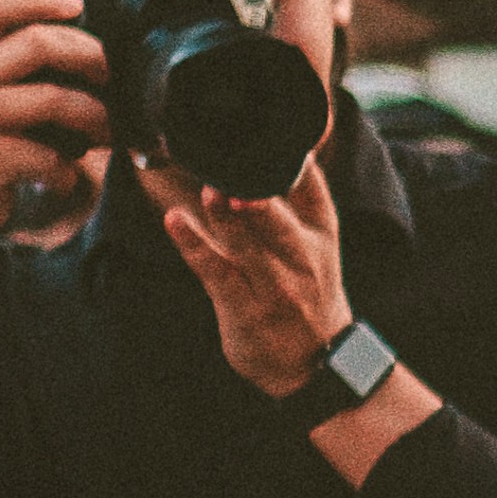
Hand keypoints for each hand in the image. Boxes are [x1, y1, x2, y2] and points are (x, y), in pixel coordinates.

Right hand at [0, 0, 110, 264]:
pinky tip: (64, 178)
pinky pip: (47, 155)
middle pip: (38, 43)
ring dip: (96, 118)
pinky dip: (68, 171)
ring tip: (109, 134)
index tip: (78, 6)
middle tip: (114, 81)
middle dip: (92, 59)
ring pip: (53, 99)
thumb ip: (21, 71)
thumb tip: (98, 54)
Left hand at [145, 148, 352, 395]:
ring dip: (227, 220)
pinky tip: (175, 222)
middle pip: (281, 223)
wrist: (313, 363)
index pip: (311, 191)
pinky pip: (216, 273)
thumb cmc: (309, 291)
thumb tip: (285, 146)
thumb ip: (300, 198)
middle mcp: (301, 259)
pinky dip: (193, 246)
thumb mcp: (319, 244)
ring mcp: (273, 286)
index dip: (291, 162)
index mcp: (320, 234)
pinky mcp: (244, 308)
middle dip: (262, 201)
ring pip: (249, 248)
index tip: (271, 134)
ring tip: (211, 193)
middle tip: (241, 181)